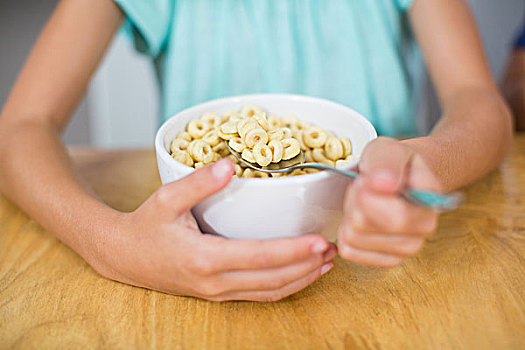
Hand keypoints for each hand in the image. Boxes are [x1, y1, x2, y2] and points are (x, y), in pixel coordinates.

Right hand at [91, 158, 335, 300]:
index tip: (320, 241)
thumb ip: (199, 182)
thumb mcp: (166, 198)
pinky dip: (285, 286)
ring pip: (269, 292)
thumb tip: (229, 165)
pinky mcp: (219, 294)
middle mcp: (215, 282)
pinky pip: (259, 295)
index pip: (259, 257)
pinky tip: (302, 274)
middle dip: (306, 265)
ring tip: (327, 262)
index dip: (293, 251)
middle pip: (272, 280)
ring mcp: (218, 292)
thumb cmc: (145, 226)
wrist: (122, 257)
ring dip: (301, 278)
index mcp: (204, 258)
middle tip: (334, 247)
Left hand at [337, 137, 441, 266]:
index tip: (367, 178)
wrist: (401, 177)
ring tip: (364, 200)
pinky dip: (345, 231)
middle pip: (363, 225)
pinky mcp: (383, 260)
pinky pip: (349, 250)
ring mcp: (403, 251)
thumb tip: (383, 183)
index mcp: (428, 207)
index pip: (394, 217)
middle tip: (364, 186)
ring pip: (353, 238)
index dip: (367, 194)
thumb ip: (386, 162)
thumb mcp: (388, 150)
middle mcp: (420, 235)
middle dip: (355, 200)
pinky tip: (360, 217)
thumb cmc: (395, 164)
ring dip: (349, 214)